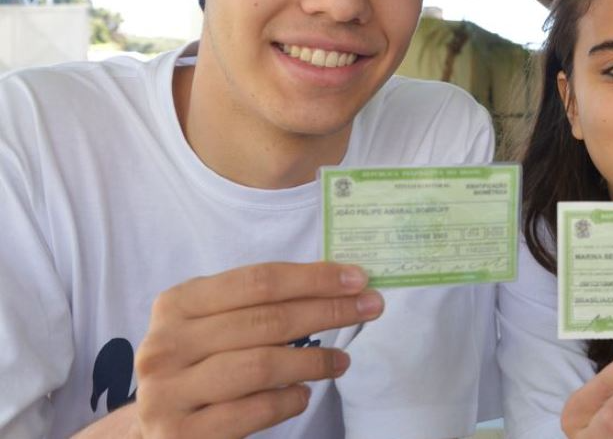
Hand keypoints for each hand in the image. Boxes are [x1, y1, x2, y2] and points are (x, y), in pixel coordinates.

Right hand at [132, 262, 383, 437]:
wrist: (153, 430)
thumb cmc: (198, 367)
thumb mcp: (214, 326)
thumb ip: (260, 305)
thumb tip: (340, 284)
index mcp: (176, 305)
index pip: (257, 281)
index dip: (313, 278)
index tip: (358, 279)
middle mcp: (165, 345)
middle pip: (265, 320)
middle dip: (327, 311)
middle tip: (370, 308)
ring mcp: (167, 393)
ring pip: (260, 366)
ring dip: (313, 360)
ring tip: (342, 361)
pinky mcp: (181, 436)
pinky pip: (253, 411)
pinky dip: (288, 400)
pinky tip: (303, 394)